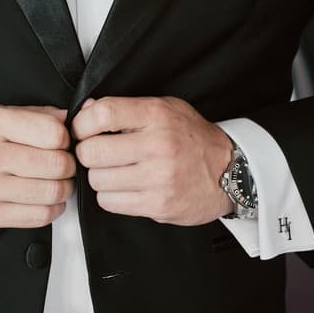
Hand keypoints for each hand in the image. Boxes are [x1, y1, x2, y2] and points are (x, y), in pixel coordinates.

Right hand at [0, 105, 75, 229]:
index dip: (65, 139)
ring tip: (57, 182)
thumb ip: (32, 115)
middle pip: (57, 164)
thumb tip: (68, 119)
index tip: (60, 143)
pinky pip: (38, 216)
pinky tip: (46, 200)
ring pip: (52, 192)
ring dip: (63, 188)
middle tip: (63, 164)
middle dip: (68, 165)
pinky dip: (52, 209)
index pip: (53, 133)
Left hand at [72, 96, 232, 225]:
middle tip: (98, 154)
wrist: (231, 172)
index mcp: (157, 115)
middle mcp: (158, 145)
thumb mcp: (165, 109)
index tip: (83, 130)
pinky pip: (110, 202)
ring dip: (100, 177)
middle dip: (88, 154)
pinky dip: (111, 196)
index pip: (102, 114)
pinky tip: (125, 187)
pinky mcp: (158, 204)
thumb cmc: (193, 138)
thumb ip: (126, 108)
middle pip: (91, 152)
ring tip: (116, 171)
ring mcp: (159, 178)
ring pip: (97, 180)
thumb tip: (86, 110)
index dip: (82, 124)